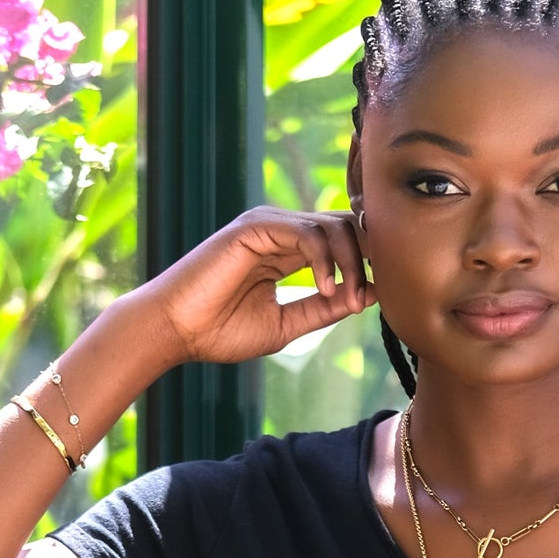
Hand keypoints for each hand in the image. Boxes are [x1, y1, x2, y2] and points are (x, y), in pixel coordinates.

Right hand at [145, 206, 375, 365]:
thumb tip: (367, 295)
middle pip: (344, 227)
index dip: (366, 262)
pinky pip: (306, 232)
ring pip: (331, 225)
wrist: (176, 332)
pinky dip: (324, 259)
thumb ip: (323, 308)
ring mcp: (267, 225)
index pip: (342, 241)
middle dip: (365, 259)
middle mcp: (280, 232)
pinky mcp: (255, 227)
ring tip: (346, 298)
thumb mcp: (287, 325)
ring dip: (349, 262)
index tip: (382, 294)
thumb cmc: (221, 331)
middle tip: (367, 296)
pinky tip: (326, 288)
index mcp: (287, 251)